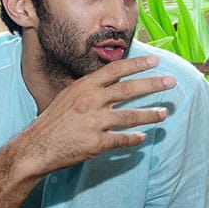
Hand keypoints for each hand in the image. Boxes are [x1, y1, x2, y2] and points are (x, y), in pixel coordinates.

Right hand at [16, 55, 175, 176]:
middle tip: (171, 82)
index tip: (155, 61)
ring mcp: (95, 122)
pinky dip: (134, 139)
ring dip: (150, 115)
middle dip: (153, 84)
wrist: (37, 147)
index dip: (137, 64)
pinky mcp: (97, 143)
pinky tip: (143, 137)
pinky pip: (122, 139)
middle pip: (128, 89)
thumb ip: (90, 89)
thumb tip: (112, 83)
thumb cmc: (53, 121)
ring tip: (164, 113)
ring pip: (130, 116)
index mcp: (84, 87)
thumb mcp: (69, 97)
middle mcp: (91, 101)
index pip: (115, 70)